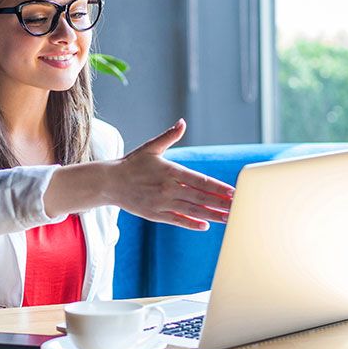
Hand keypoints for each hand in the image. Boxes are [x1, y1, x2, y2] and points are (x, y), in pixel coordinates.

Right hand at [109, 119, 233, 230]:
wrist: (109, 182)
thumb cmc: (132, 164)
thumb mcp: (151, 148)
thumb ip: (169, 136)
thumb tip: (182, 123)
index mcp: (170, 171)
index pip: (200, 181)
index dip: (218, 187)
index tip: (233, 191)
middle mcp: (168, 188)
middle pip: (200, 198)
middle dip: (221, 203)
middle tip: (239, 207)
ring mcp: (162, 203)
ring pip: (192, 211)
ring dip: (211, 215)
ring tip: (228, 219)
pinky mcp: (155, 214)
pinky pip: (177, 220)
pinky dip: (191, 224)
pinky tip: (205, 225)